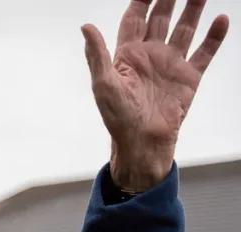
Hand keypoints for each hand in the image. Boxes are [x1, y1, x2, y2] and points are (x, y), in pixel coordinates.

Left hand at [82, 0, 228, 191]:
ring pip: (185, 28)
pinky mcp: (189, 77)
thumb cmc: (118, 117)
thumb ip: (97, 54)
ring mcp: (171, 64)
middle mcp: (151, 55)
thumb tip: (86, 27)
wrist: (143, 142)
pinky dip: (214, 36)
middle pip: (162, 17)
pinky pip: (205, 52)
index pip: (135, 18)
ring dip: (194, 9)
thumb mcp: (103, 84)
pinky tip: (221, 19)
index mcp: (128, 55)